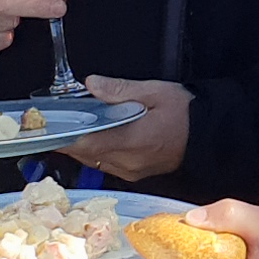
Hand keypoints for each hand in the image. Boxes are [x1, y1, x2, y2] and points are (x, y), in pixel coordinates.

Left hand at [59, 76, 190, 181]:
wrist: (210, 135)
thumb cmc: (187, 112)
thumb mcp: (155, 91)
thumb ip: (121, 90)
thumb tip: (92, 84)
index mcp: (133, 141)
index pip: (88, 144)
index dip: (64, 138)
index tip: (48, 129)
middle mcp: (129, 162)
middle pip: (87, 156)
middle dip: (68, 142)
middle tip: (52, 126)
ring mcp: (132, 171)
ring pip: (95, 162)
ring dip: (81, 148)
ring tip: (68, 130)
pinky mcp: (136, 174)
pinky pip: (107, 166)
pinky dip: (95, 153)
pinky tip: (92, 140)